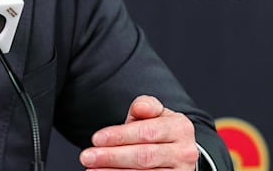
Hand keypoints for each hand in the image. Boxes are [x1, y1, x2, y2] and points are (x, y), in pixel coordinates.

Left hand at [78, 95, 198, 170]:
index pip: (146, 132)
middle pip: (144, 156)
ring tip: (92, 169)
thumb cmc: (160, 131)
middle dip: (112, 157)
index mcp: (180, 128)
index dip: (120, 136)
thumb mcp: (154, 114)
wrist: (178, 153)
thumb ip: (145, 107)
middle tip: (87, 156)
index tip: (96, 138)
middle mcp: (184, 152)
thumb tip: (140, 107)